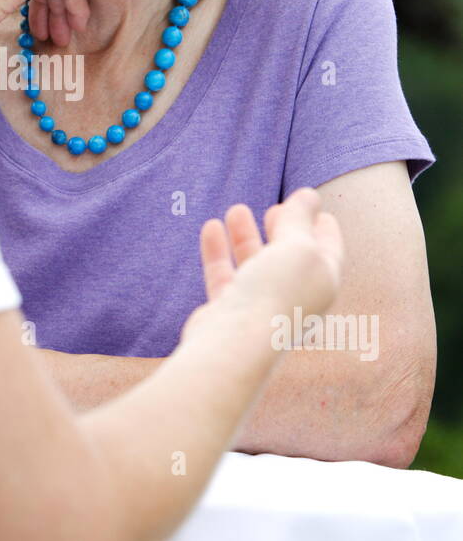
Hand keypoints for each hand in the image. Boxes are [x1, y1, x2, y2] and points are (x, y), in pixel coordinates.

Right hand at [180, 188, 343, 345]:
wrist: (235, 345)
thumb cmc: (276, 294)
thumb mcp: (297, 245)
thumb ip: (300, 218)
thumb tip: (309, 194)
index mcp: (322, 283)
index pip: (328, 249)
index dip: (323, 226)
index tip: (313, 203)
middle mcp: (294, 297)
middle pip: (290, 257)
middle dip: (283, 230)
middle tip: (275, 209)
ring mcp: (260, 306)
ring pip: (254, 265)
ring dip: (246, 236)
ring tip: (236, 209)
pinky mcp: (229, 312)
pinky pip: (224, 276)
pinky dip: (218, 251)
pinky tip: (211, 227)